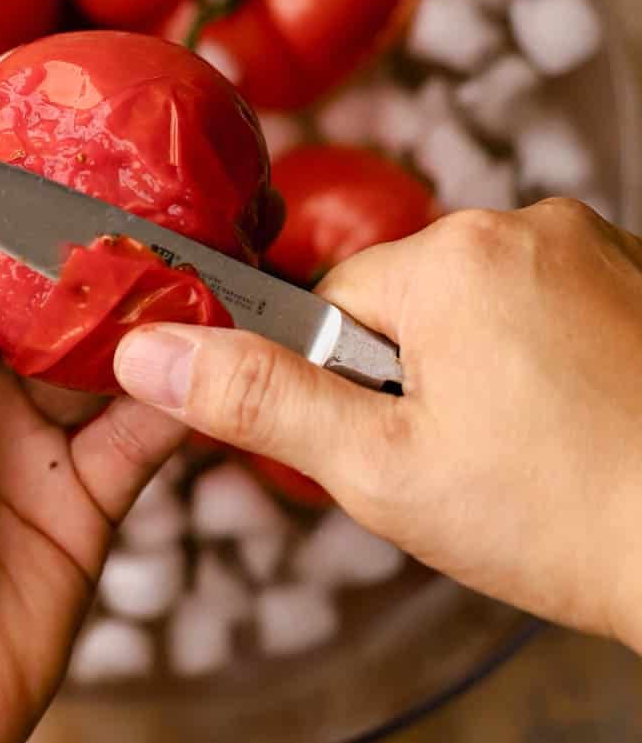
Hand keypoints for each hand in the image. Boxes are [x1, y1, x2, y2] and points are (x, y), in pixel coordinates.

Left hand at [0, 123, 184, 742]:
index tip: (15, 82)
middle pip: (18, 262)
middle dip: (70, 202)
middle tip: (140, 137)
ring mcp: (21, 432)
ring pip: (96, 334)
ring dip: (144, 286)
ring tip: (205, 219)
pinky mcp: (83, 495)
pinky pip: (148, 423)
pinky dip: (188, 385)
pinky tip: (229, 339)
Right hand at [113, 199, 641, 648]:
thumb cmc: (560, 519)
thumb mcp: (381, 470)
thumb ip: (258, 400)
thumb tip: (147, 351)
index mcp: (453, 256)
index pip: (337, 302)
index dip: (348, 388)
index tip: (403, 447)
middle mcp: (533, 223)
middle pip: (416, 300)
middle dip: (423, 379)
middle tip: (475, 464)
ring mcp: (606, 245)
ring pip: (490, 308)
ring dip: (493, 369)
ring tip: (538, 454)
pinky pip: (560, 308)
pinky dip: (558, 362)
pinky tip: (586, 430)